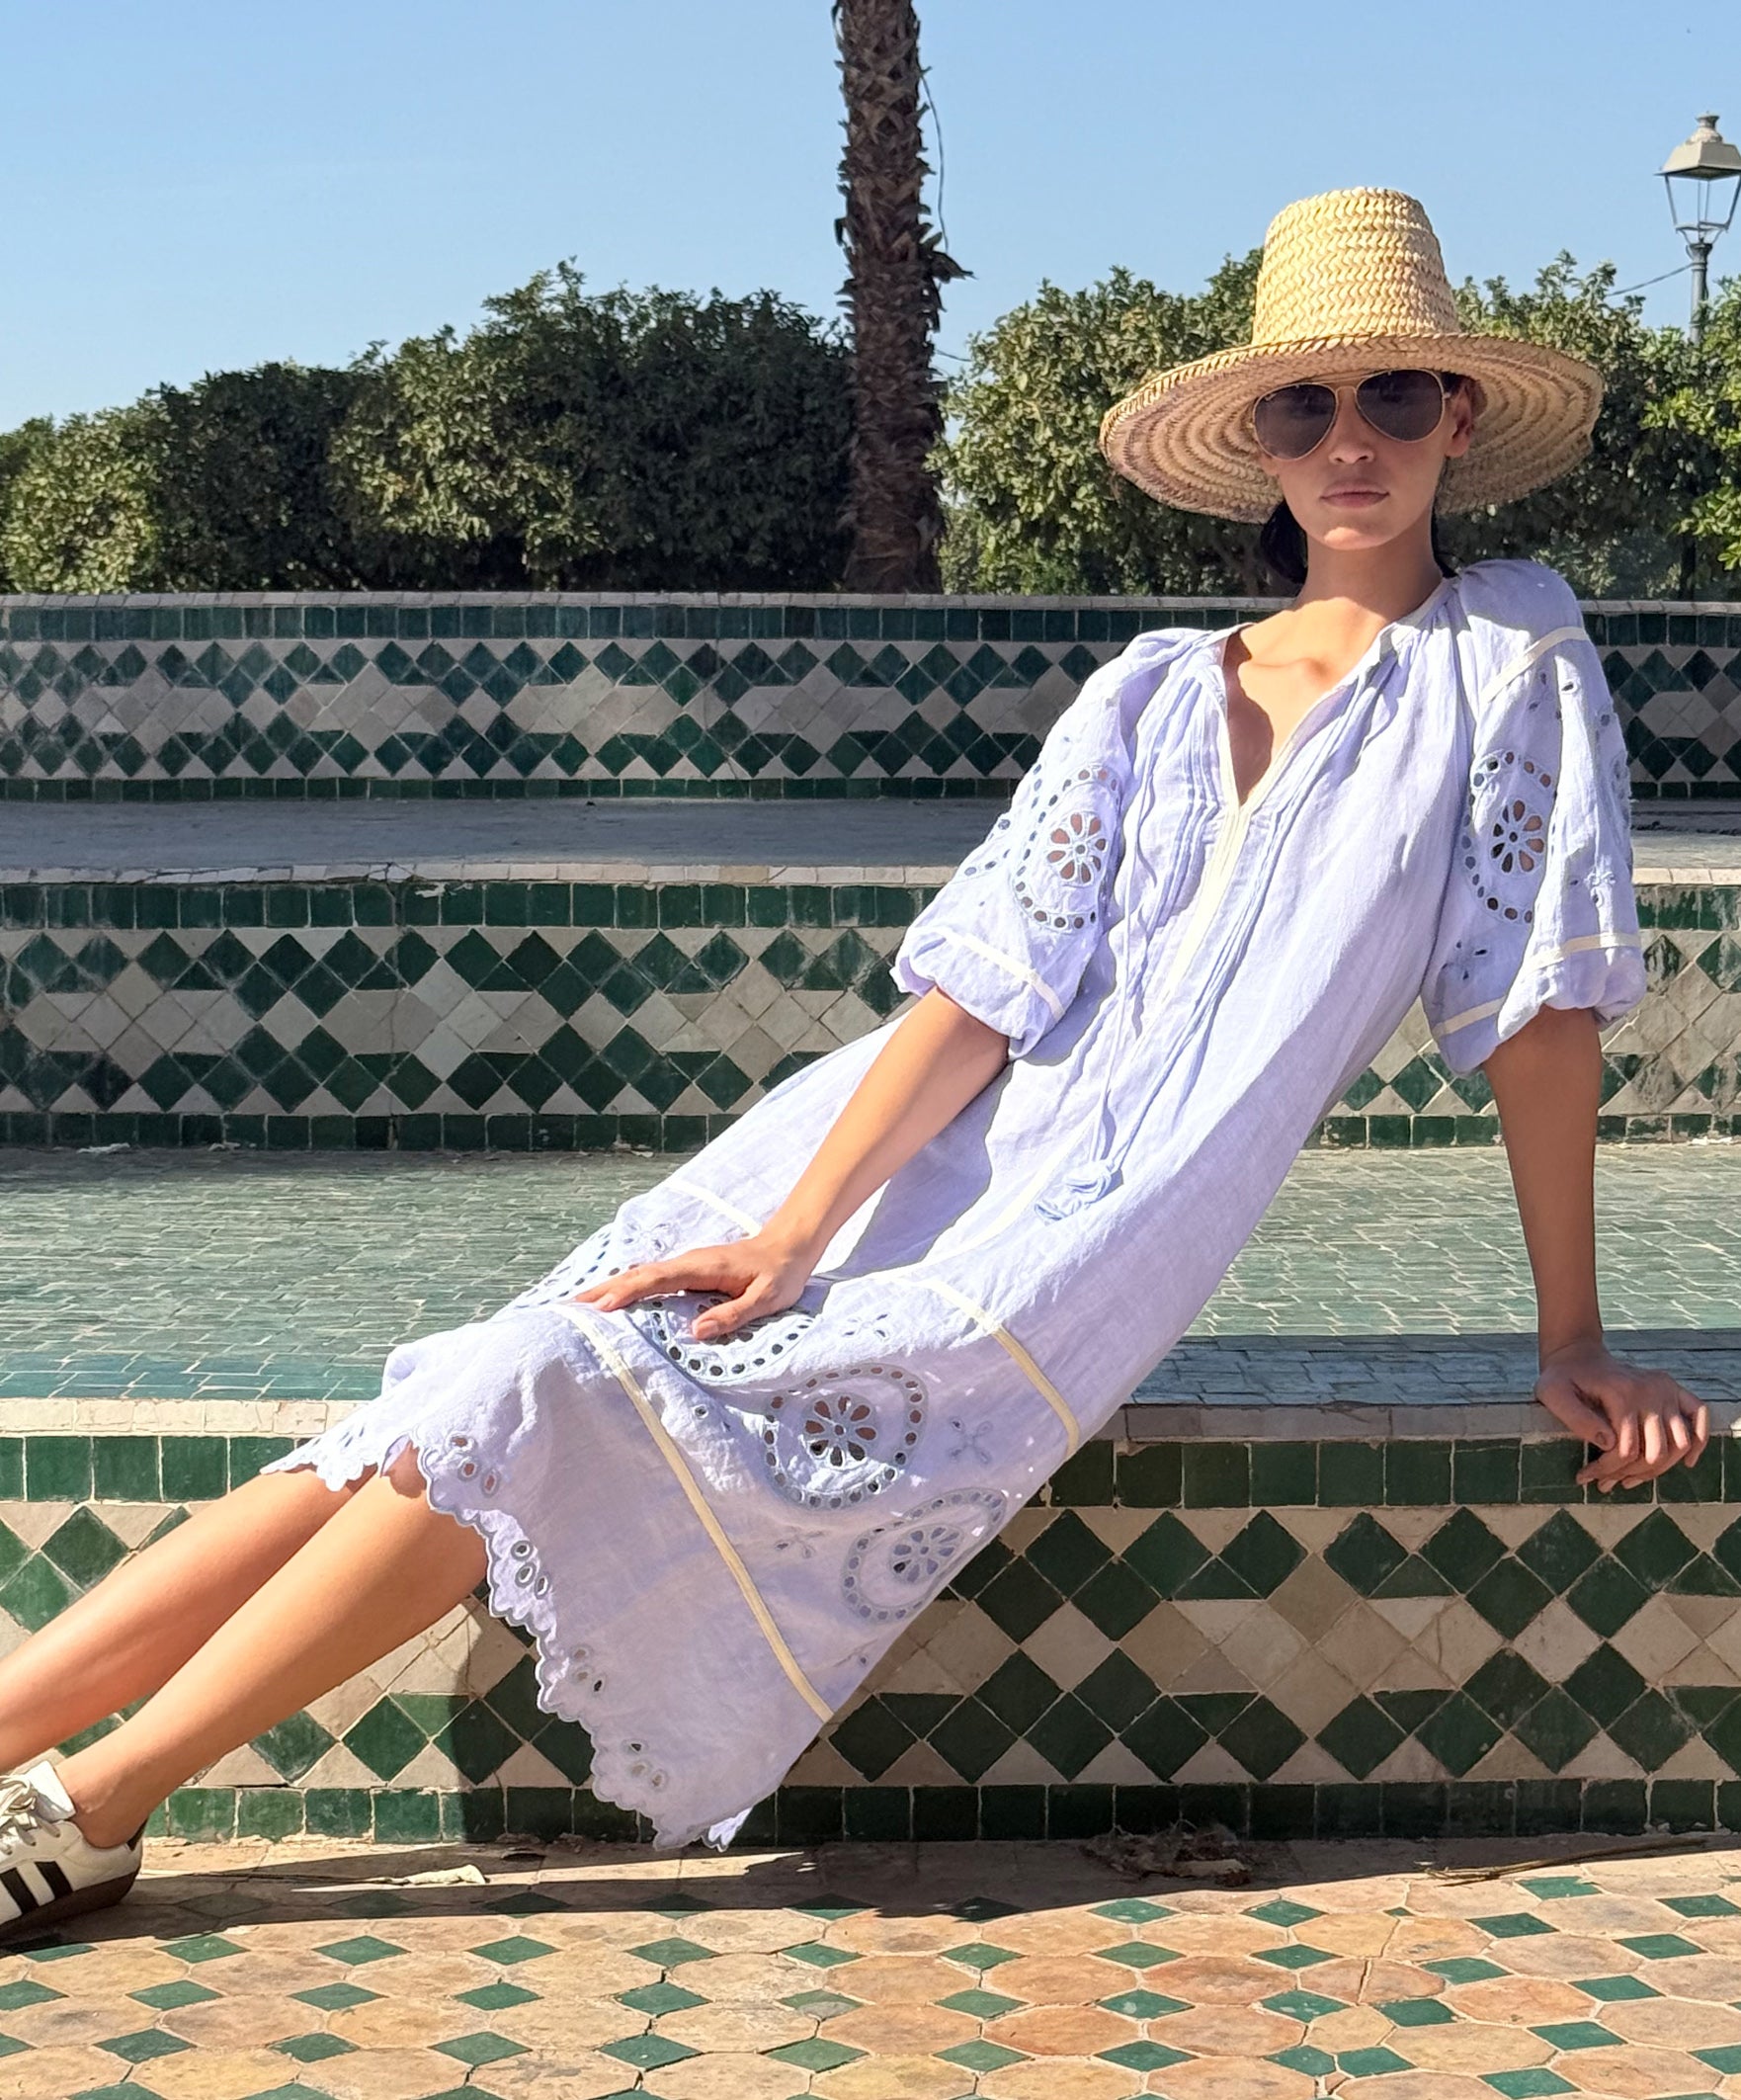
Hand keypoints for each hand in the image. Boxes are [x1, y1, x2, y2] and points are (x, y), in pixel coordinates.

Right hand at [572, 1230, 819, 1340]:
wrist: (789, 1246)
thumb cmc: (780, 1274)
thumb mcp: (766, 1299)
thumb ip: (733, 1314)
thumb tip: (696, 1331)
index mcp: (701, 1267)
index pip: (656, 1279)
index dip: (628, 1292)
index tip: (601, 1307)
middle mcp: (687, 1263)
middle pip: (638, 1275)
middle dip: (604, 1289)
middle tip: (570, 1307)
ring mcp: (686, 1266)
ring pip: (641, 1276)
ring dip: (611, 1288)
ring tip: (580, 1306)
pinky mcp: (688, 1272)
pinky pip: (652, 1281)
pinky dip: (628, 1288)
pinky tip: (615, 1300)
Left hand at [1533, 1338, 1709, 1491]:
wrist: (1578, 1357)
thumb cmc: (1562, 1378)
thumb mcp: (1553, 1394)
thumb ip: (1576, 1418)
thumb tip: (1609, 1443)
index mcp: (1622, 1393)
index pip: (1626, 1450)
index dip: (1606, 1470)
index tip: (1585, 1477)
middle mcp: (1651, 1390)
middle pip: (1655, 1452)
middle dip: (1629, 1474)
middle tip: (1605, 1482)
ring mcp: (1666, 1389)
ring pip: (1679, 1444)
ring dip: (1658, 1469)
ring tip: (1628, 1478)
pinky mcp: (1674, 1389)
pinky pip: (1699, 1414)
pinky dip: (1700, 1440)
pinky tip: (1685, 1462)